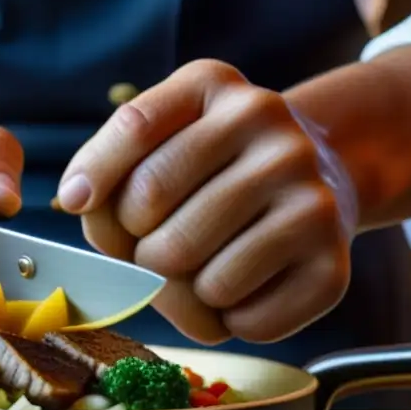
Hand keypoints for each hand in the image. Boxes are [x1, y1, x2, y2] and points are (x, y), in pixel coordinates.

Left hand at [57, 60, 352, 343]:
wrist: (322, 175)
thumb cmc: (211, 171)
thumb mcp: (159, 141)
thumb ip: (106, 167)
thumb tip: (76, 199)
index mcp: (214, 86)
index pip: (133, 130)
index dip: (95, 182)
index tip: (80, 203)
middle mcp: (273, 130)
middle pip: (154, 217)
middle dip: (137, 248)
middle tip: (157, 247)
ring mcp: (311, 197)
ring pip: (202, 282)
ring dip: (183, 293)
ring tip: (202, 267)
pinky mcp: (334, 266)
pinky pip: (245, 323)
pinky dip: (227, 321)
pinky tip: (241, 288)